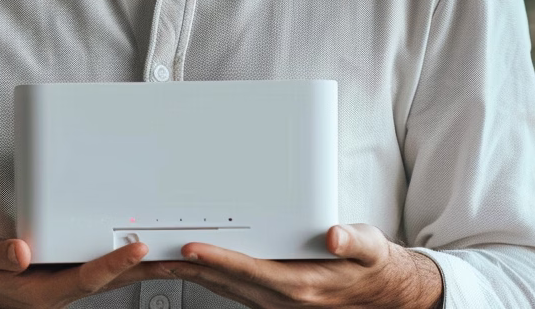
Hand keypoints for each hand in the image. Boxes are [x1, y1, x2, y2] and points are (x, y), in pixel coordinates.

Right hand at [0, 229, 161, 308]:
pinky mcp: (71, 273)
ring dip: (145, 265)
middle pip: (114, 279)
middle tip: (178, 251)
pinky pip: (107, 268)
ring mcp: (70, 282)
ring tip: (177, 251)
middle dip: (147, 266)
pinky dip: (130, 259)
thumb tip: (21, 251)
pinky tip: (147, 251)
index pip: (88, 275)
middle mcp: (64, 288)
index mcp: (45, 289)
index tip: (138, 248)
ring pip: (116, 276)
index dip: (115, 261)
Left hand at [153, 224, 443, 308]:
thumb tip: (336, 235)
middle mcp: (282, 296)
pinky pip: (230, 286)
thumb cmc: (373, 266)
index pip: (250, 269)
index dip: (217, 257)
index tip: (188, 245)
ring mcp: (274, 299)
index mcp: (302, 284)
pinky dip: (206, 273)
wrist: (384, 294)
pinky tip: (190, 263)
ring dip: (187, 270)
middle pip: (223, 279)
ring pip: (221, 285)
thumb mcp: (371, 249)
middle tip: (150, 249)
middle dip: (184, 264)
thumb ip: (354, 241)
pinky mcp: (271, 296)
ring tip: (155, 254)